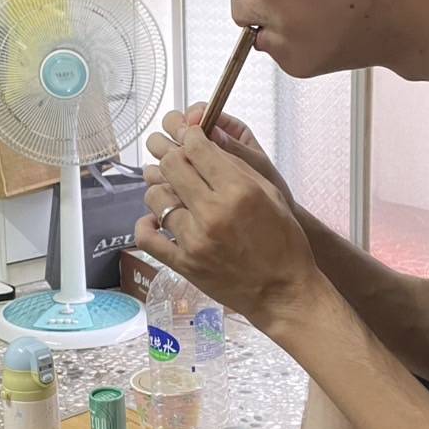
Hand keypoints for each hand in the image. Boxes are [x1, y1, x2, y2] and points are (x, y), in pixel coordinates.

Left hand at [135, 124, 320, 335]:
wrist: (283, 292)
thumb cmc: (283, 242)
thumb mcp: (271, 195)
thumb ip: (237, 168)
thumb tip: (206, 144)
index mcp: (238, 191)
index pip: (197, 147)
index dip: (190, 136)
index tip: (190, 137)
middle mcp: (213, 212)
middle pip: (171, 165)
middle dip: (173, 156)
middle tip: (179, 162)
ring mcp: (194, 240)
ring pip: (155, 196)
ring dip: (161, 189)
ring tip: (173, 194)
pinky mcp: (183, 264)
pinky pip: (147, 237)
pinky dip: (146, 224)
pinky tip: (156, 220)